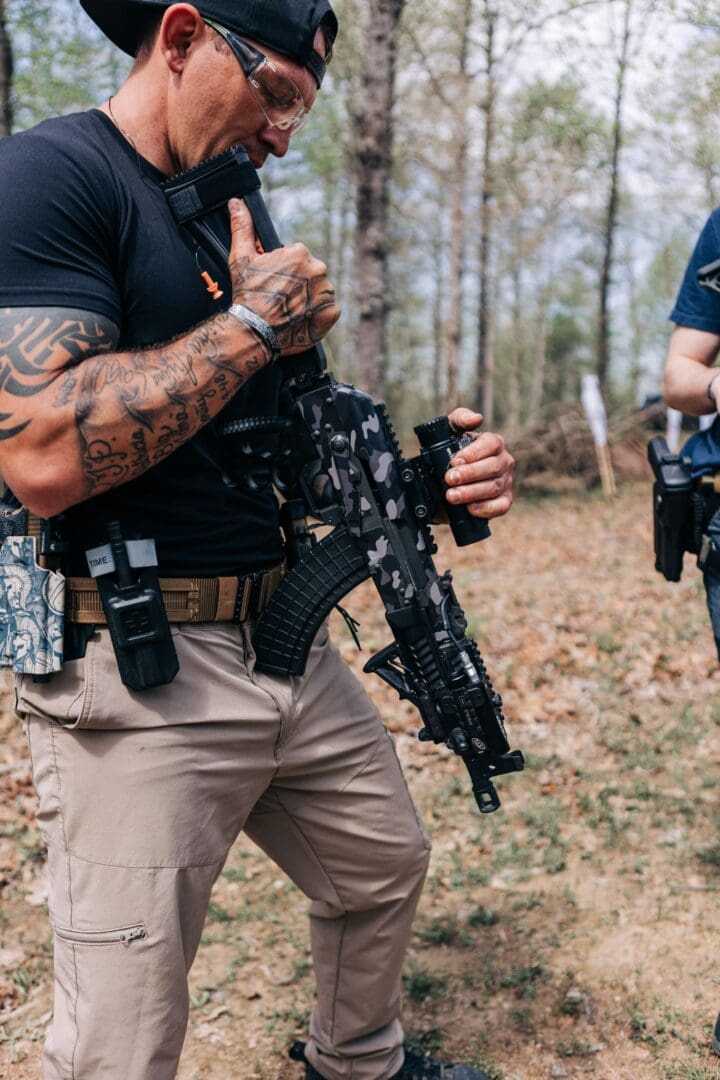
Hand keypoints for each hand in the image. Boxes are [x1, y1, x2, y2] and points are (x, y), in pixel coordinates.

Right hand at [227, 198, 339, 354]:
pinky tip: (300, 318)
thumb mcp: (241, 258)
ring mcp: (326, 293)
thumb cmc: (247, 295)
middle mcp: (318, 270)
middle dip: (297, 284)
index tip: (274, 284)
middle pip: (309, 274)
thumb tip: (236, 203)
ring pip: (319, 292)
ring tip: (289, 309)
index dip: (283, 272)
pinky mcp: (331, 313)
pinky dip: (316, 315)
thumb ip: (242, 227)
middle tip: (280, 298)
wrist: (255, 330)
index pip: (296, 259)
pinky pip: (327, 311)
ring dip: (308, 299)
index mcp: (299, 253)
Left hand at [444, 408, 513, 518]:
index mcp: (494, 443)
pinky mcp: (504, 501)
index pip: (491, 444)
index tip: (454, 461)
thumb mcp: (450, 432)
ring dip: (471, 493)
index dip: (473, 453)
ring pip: (494, 487)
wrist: (444, 482)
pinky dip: (486, 508)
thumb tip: (476, 419)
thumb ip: (460, 419)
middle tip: (449, 479)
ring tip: (451, 496)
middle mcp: (504, 461)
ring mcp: (506, 482)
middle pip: (493, 467)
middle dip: (469, 474)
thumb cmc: (451, 453)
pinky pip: (501, 506)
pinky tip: (470, 509)